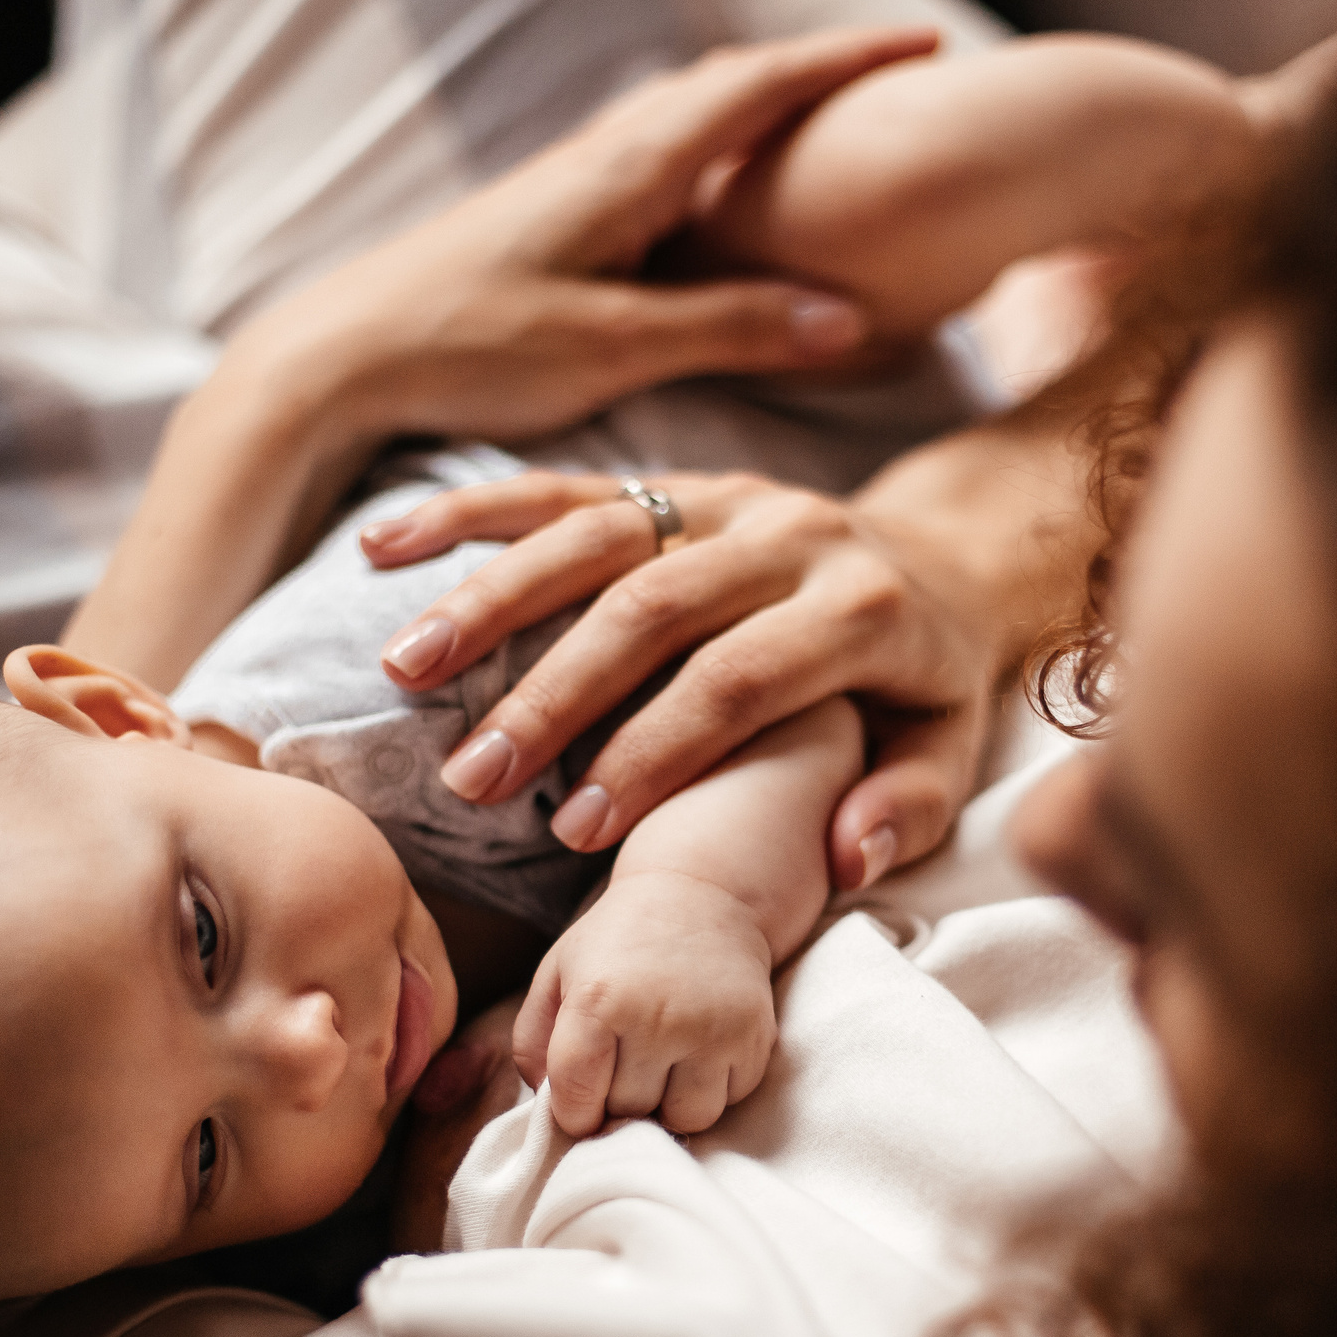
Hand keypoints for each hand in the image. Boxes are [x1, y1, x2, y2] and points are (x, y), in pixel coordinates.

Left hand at [231, 26, 941, 445]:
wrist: (340, 356)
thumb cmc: (467, 345)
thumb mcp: (614, 343)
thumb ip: (733, 325)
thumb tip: (847, 317)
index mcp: (628, 167)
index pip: (757, 89)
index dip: (844, 65)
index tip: (923, 47)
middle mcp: (602, 155)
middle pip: (725, 86)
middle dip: (813, 73)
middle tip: (890, 72)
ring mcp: (573, 182)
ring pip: (686, 118)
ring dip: (759, 105)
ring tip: (825, 118)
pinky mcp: (550, 216)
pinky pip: (657, 159)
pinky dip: (712, 150)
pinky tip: (719, 187)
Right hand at [365, 470, 1013, 890]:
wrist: (946, 560)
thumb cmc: (931, 684)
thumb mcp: (953, 748)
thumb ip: (910, 804)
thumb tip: (845, 856)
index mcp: (861, 608)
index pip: (740, 682)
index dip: (656, 754)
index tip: (578, 831)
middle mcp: (791, 535)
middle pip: (651, 607)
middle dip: (552, 695)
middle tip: (472, 779)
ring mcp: (728, 496)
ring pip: (595, 535)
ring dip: (490, 599)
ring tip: (404, 671)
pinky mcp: (679, 479)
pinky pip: (566, 487)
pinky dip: (472, 512)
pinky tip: (384, 549)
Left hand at [513, 873, 778, 1137]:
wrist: (701, 895)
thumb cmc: (617, 943)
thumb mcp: (557, 975)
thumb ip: (532, 1043)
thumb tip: (546, 1105)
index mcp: (599, 1001)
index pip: (577, 1098)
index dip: (573, 1114)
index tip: (580, 1103)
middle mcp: (658, 1019)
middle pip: (628, 1111)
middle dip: (619, 1100)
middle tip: (624, 1060)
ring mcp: (712, 1031)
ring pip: (684, 1119)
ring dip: (668, 1104)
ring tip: (662, 1063)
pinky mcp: (754, 1038)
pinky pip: (727, 1101)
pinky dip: (710, 1088)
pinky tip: (699, 1049)